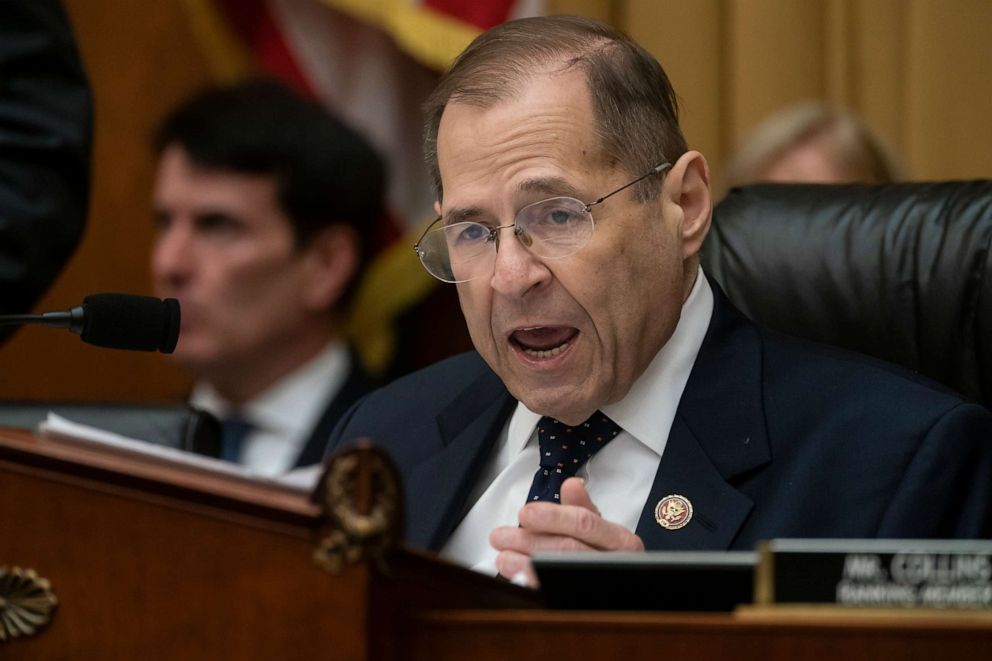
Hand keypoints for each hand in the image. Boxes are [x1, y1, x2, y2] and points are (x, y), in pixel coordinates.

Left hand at [489, 477, 644, 586]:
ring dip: (527, 566)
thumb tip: (570, 484)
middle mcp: (615, 564)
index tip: (525, 513)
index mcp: (620, 540)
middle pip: (569, 549)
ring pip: (561, 575)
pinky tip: (517, 579)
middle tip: (500, 537)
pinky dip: (536, 587)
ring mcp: (602, 588)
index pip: (585, 523)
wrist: (629, 595)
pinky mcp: (586, 605)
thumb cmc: (611, 557)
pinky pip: (557, 596)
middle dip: (531, 541)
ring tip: (503, 558)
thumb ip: (583, 508)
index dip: (553, 517)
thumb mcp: (603, 530)